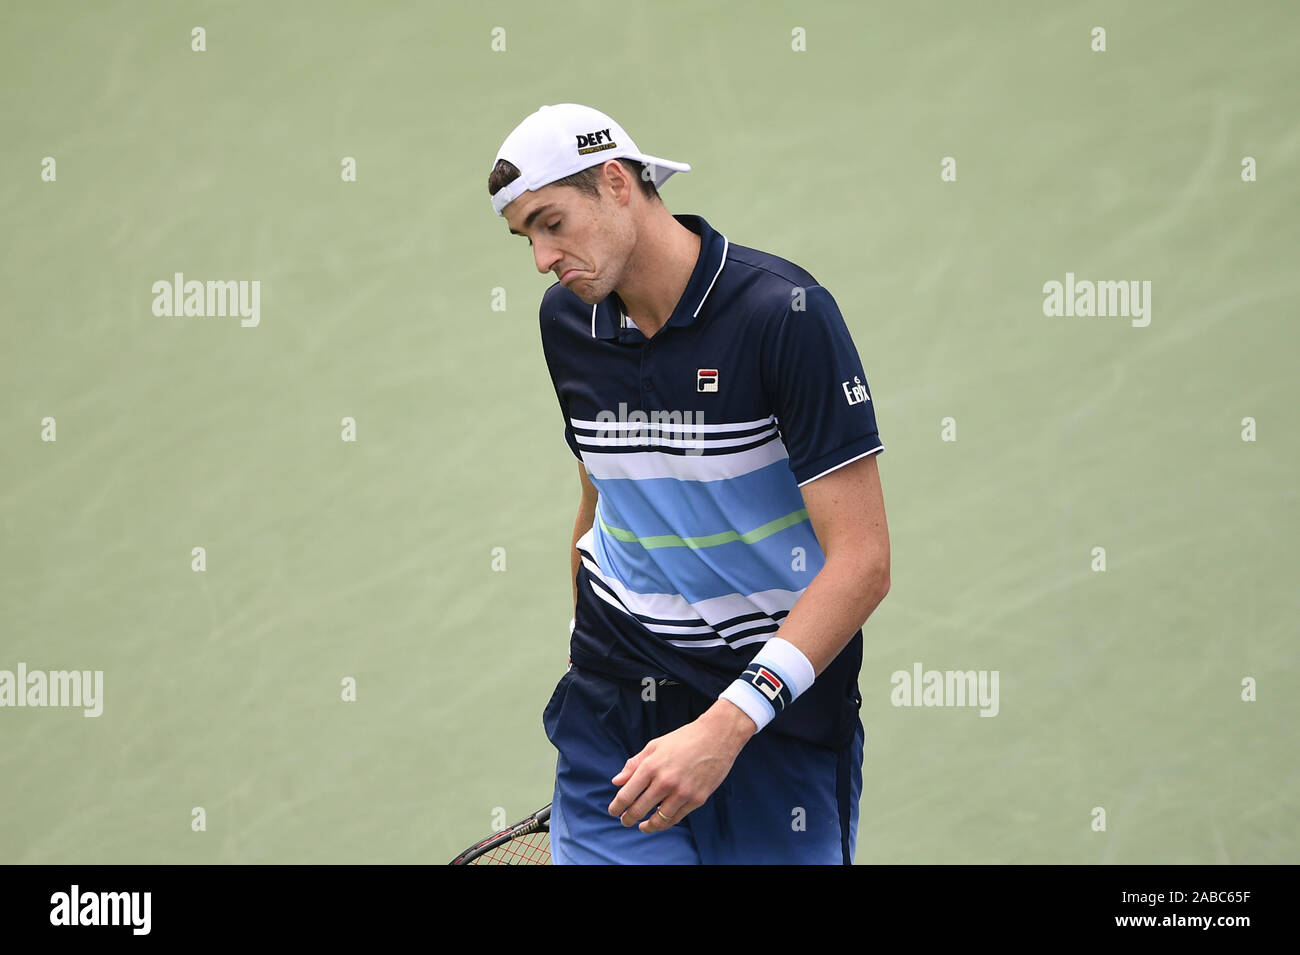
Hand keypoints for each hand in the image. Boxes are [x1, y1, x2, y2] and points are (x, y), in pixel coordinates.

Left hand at [607, 700, 756, 832]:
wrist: (717, 736)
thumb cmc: (683, 739)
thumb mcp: (655, 745)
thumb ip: (634, 764)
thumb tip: (616, 781)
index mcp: (651, 766)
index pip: (626, 795)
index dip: (616, 807)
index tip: (613, 811)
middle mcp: (665, 781)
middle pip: (639, 810)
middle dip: (627, 819)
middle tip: (624, 821)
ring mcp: (682, 792)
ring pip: (658, 820)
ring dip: (647, 826)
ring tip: (642, 826)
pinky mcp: (698, 799)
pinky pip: (677, 818)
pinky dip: (665, 822)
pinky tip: (660, 820)